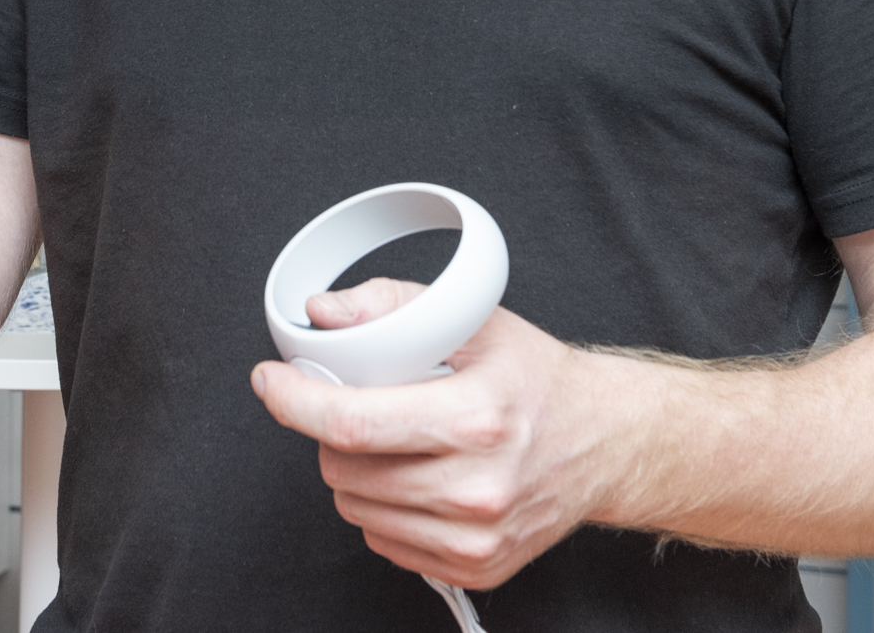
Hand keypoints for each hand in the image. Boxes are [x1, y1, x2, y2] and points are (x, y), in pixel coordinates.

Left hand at [250, 278, 609, 590]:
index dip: (296, 401)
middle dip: (331, 430)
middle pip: (344, 469)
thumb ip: (391, 305)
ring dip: (354, 470)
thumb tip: (322, 314)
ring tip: (400, 439)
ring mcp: (476, 538)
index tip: (271, 381)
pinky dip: (381, 506)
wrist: (602, 441)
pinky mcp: (474, 567)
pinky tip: (418, 475)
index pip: (355, 423)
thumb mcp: (474, 319)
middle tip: (364, 402)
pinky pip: (382, 539)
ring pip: (354, 507)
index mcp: (476, 419)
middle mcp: (478, 488)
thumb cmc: (535, 379)